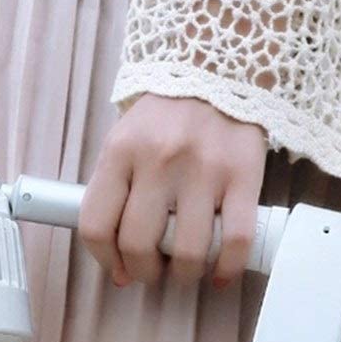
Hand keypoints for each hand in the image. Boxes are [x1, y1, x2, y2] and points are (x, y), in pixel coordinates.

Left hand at [78, 95, 267, 287]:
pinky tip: (222, 274)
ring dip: (185, 275)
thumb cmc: (166, 117)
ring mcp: (203, 168)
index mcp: (120, 152)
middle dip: (145, 272)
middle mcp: (158, 160)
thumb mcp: (126, 142)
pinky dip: (228, 268)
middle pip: (139, 244)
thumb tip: (122, 269)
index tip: (120, 269)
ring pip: (189, 251)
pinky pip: (236, 239)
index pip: (96, 225)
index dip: (105, 260)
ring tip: (188, 270)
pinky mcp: (244, 174)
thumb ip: (117, 196)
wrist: (220, 66)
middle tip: (155, 271)